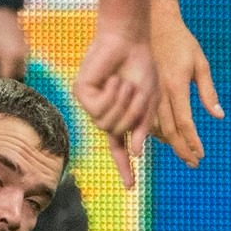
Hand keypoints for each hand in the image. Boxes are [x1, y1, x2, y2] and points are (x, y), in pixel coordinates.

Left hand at [0, 7, 27, 78]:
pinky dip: (11, 61)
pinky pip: (19, 60)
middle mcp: (21, 56)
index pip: (6, 77)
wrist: (2, 10)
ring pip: (19, 68)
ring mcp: (25, 51)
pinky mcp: (25, 47)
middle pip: (16, 75)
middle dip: (4, 75)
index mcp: (11, 56)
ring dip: (8, 68)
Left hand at [75, 23, 158, 189]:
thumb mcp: (149, 102)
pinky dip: (110, 96)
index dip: (125, 168)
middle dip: (132, 115)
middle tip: (136, 91)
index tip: (130, 188)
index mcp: (120, 118)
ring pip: (106, 124)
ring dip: (122, 104)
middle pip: (116, 133)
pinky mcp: (81, 93)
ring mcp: (90, 104)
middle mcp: (103, 114)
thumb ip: (143, 127)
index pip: (119, 149)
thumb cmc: (142, 68)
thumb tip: (136, 153)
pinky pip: (97, 109)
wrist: (129, 42)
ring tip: (123, 83)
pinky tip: (110, 81)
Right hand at [149, 0, 220, 165]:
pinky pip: (145, 115)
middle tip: (192, 163)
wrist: (153, 21)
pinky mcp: (141, 87)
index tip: (200, 155)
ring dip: (168, 142)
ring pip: (153, 125)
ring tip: (181, 152)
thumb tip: (217, 115)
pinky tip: (163, 135)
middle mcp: (158, 92)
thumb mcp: (200, 63)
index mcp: (174, 86)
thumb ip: (208, 91)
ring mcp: (147, 90)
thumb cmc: (180, 40)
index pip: (184, 122)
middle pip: (168, 130)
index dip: (192, 142)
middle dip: (181, 149)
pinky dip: (154, 129)